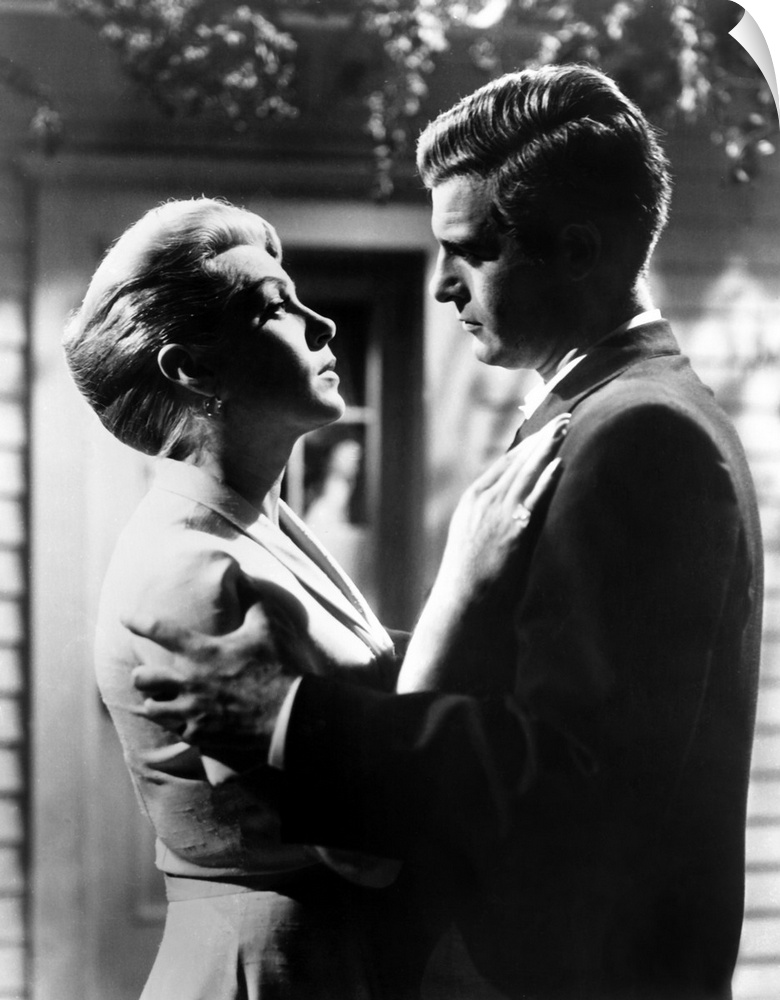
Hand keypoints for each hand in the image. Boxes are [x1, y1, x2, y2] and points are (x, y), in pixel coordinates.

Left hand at [126, 601, 301, 752]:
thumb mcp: (268, 626)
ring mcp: (193, 710)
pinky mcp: (201, 734)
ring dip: (154, 701)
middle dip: (141, 674)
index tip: (124, 617)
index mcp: (202, 652)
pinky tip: (183, 720)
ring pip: (152, 708)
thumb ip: (251, 598)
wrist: (289, 715)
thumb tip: (240, 574)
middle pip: (142, 678)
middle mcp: (190, 681)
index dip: (138, 621)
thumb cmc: (279, 667)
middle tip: (147, 673)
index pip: (160, 630)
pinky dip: (176, 723)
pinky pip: (174, 730)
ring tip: (160, 699)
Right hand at [397, 413, 567, 692]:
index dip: (525, 446)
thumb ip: (494, 522)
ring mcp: (494, 515)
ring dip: (546, 448)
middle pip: (515, 461)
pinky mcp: (510, 531)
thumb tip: (517, 513)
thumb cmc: (473, 583)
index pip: (502, 464)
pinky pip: (531, 498)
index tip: (544, 430)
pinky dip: (545, 479)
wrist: (463, 610)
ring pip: (524, 472)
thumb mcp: (476, 542)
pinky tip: (559, 463)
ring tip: (565, 428)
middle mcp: (480, 502)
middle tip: (562, 419)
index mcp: (471, 501)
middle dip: (540, 440)